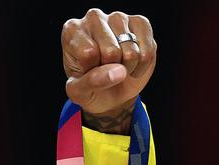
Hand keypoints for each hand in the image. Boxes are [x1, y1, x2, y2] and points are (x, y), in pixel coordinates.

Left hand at [62, 9, 156, 130]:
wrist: (110, 93)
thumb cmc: (89, 89)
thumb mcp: (80, 93)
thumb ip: (91, 82)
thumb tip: (118, 72)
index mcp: (72, 31)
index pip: (88, 54)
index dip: (92, 72)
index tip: (88, 72)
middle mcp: (93, 17)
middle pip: (111, 52)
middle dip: (110, 70)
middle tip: (104, 71)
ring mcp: (117, 17)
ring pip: (130, 52)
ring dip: (127, 69)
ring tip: (117, 67)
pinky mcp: (139, 22)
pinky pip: (147, 51)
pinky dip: (141, 66)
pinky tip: (132, 64)